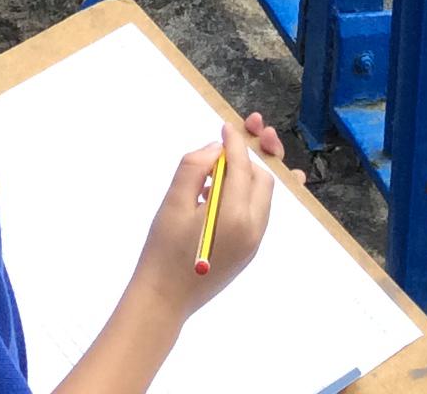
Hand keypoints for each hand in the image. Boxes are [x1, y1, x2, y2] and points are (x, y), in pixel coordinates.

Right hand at [129, 115, 282, 319]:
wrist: (164, 300)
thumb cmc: (163, 250)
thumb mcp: (173, 203)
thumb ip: (195, 168)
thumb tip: (216, 149)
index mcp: (236, 215)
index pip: (242, 167)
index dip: (235, 142)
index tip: (226, 125)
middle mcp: (254, 228)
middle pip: (263, 180)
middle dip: (250, 156)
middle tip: (234, 139)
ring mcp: (254, 242)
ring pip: (262, 197)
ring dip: (248, 175)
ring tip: (221, 167)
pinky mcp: (248, 251)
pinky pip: (256, 213)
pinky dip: (245, 195)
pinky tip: (221, 191)